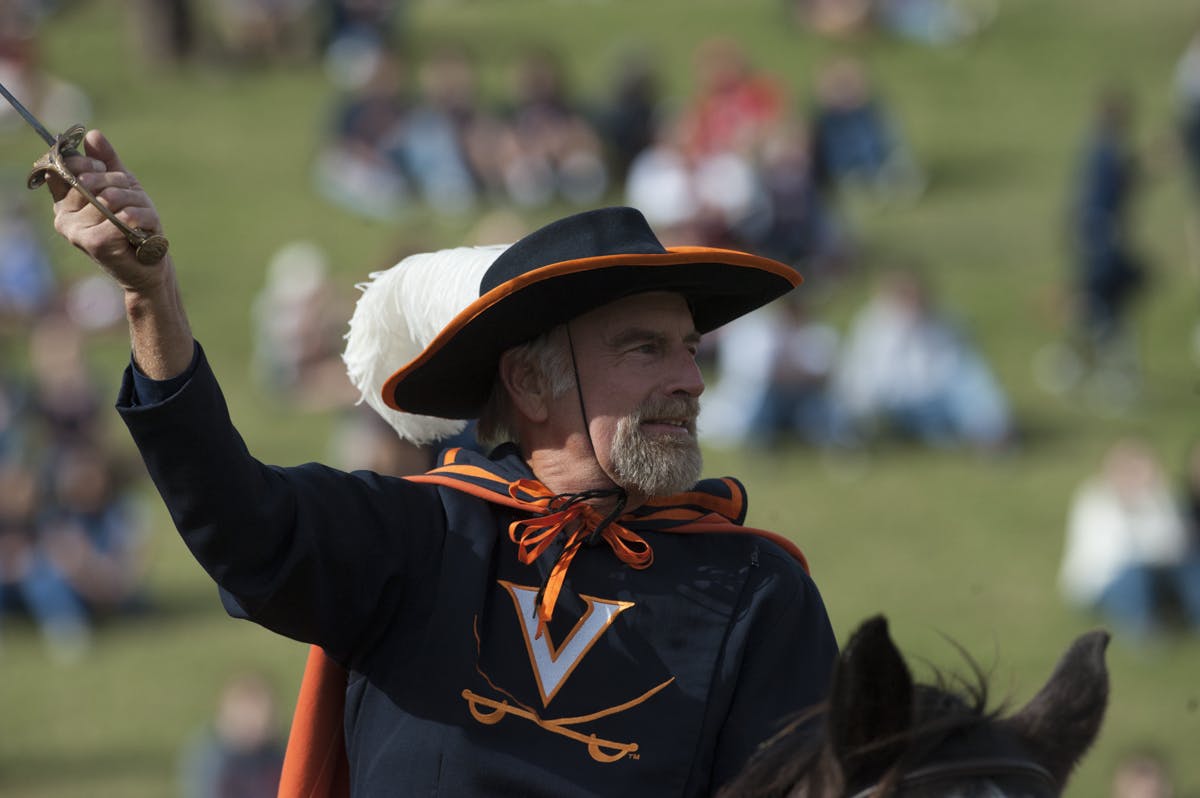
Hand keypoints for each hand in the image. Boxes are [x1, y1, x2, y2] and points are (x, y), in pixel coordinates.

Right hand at [48, 129, 169, 293]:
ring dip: (135, 200)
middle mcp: (64, 217)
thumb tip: (92, 134)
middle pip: (89, 179)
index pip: (64, 166)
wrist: (149, 266)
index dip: (87, 161)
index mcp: (65, 202)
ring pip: (109, 196)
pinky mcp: (95, 242)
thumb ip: (106, 161)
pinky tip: (144, 229)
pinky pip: (122, 215)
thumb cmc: (135, 226)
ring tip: (140, 215)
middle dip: (118, 180)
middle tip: (132, 195)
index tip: (104, 166)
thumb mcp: (122, 186)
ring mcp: (77, 231)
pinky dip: (142, 217)